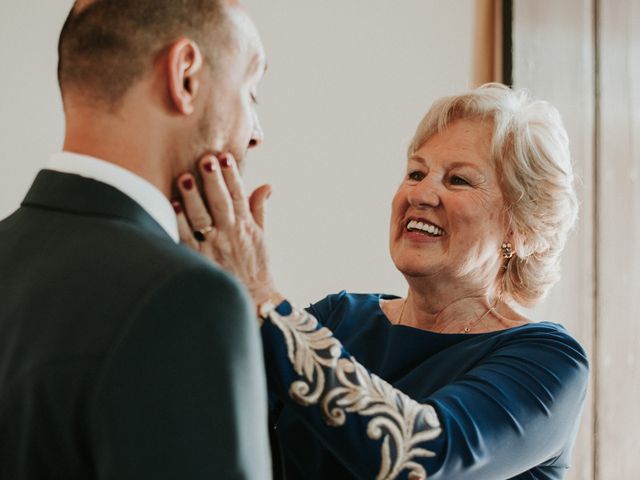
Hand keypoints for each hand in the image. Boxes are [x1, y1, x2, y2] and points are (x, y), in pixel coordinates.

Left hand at [174, 152, 280, 308]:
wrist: (254, 300)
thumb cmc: (255, 266)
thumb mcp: (261, 235)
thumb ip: (258, 209)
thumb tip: (266, 186)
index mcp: (245, 226)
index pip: (239, 195)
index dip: (232, 176)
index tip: (225, 157)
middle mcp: (229, 234)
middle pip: (221, 202)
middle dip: (213, 181)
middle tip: (206, 160)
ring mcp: (213, 246)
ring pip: (201, 217)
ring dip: (193, 197)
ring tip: (185, 177)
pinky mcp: (199, 258)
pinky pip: (187, 237)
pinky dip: (180, 221)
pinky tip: (173, 205)